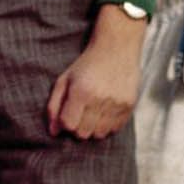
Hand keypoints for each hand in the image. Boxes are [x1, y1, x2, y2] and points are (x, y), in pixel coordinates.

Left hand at [46, 6, 144, 138]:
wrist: (116, 48)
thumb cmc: (86, 66)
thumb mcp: (64, 81)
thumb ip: (54, 107)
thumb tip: (53, 133)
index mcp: (81, 92)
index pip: (69, 124)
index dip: (65, 123)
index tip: (67, 114)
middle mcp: (100, 99)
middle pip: (83, 133)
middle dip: (77, 128)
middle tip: (79, 114)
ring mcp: (117, 103)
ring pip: (99, 134)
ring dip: (92, 129)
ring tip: (92, 114)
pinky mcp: (129, 105)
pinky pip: (114, 129)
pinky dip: (107, 126)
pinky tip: (104, 113)